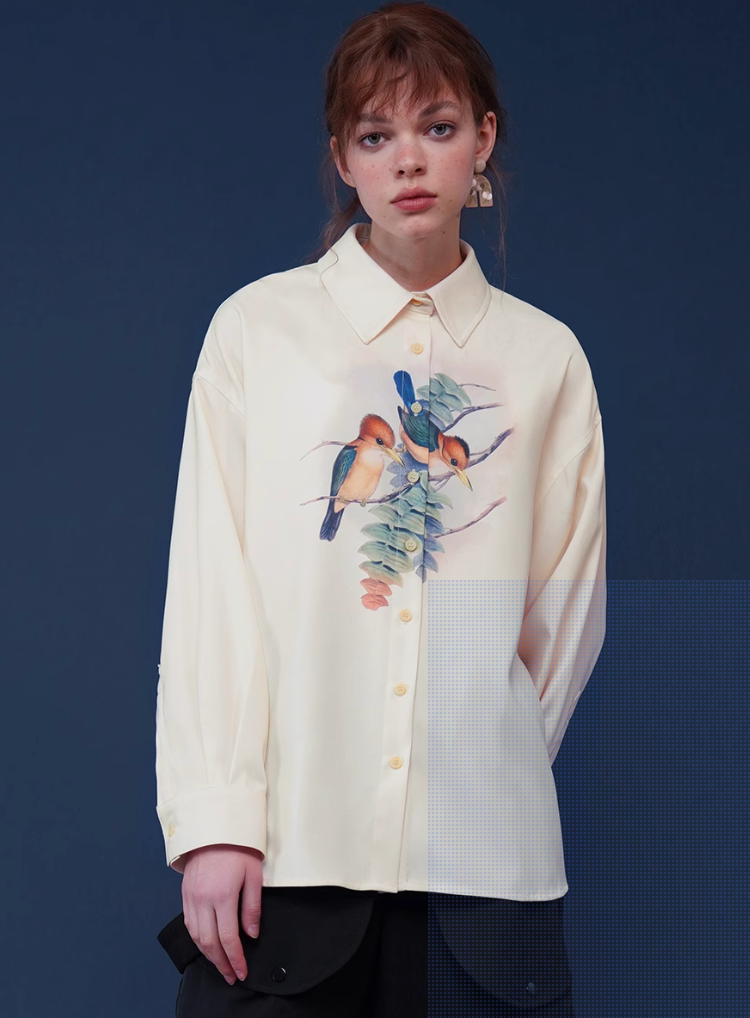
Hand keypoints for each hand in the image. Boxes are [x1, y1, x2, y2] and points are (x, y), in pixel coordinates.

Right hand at [181, 843, 263, 984]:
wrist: (214, 827)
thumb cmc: (237, 848)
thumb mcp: (253, 874)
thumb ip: (252, 907)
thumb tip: (251, 933)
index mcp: (222, 895)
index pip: (228, 938)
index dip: (235, 959)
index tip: (241, 971)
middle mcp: (203, 900)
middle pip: (210, 943)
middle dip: (221, 963)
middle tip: (231, 975)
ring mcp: (191, 898)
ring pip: (196, 937)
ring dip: (208, 955)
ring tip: (220, 965)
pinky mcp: (185, 894)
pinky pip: (189, 924)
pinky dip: (197, 939)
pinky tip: (206, 945)